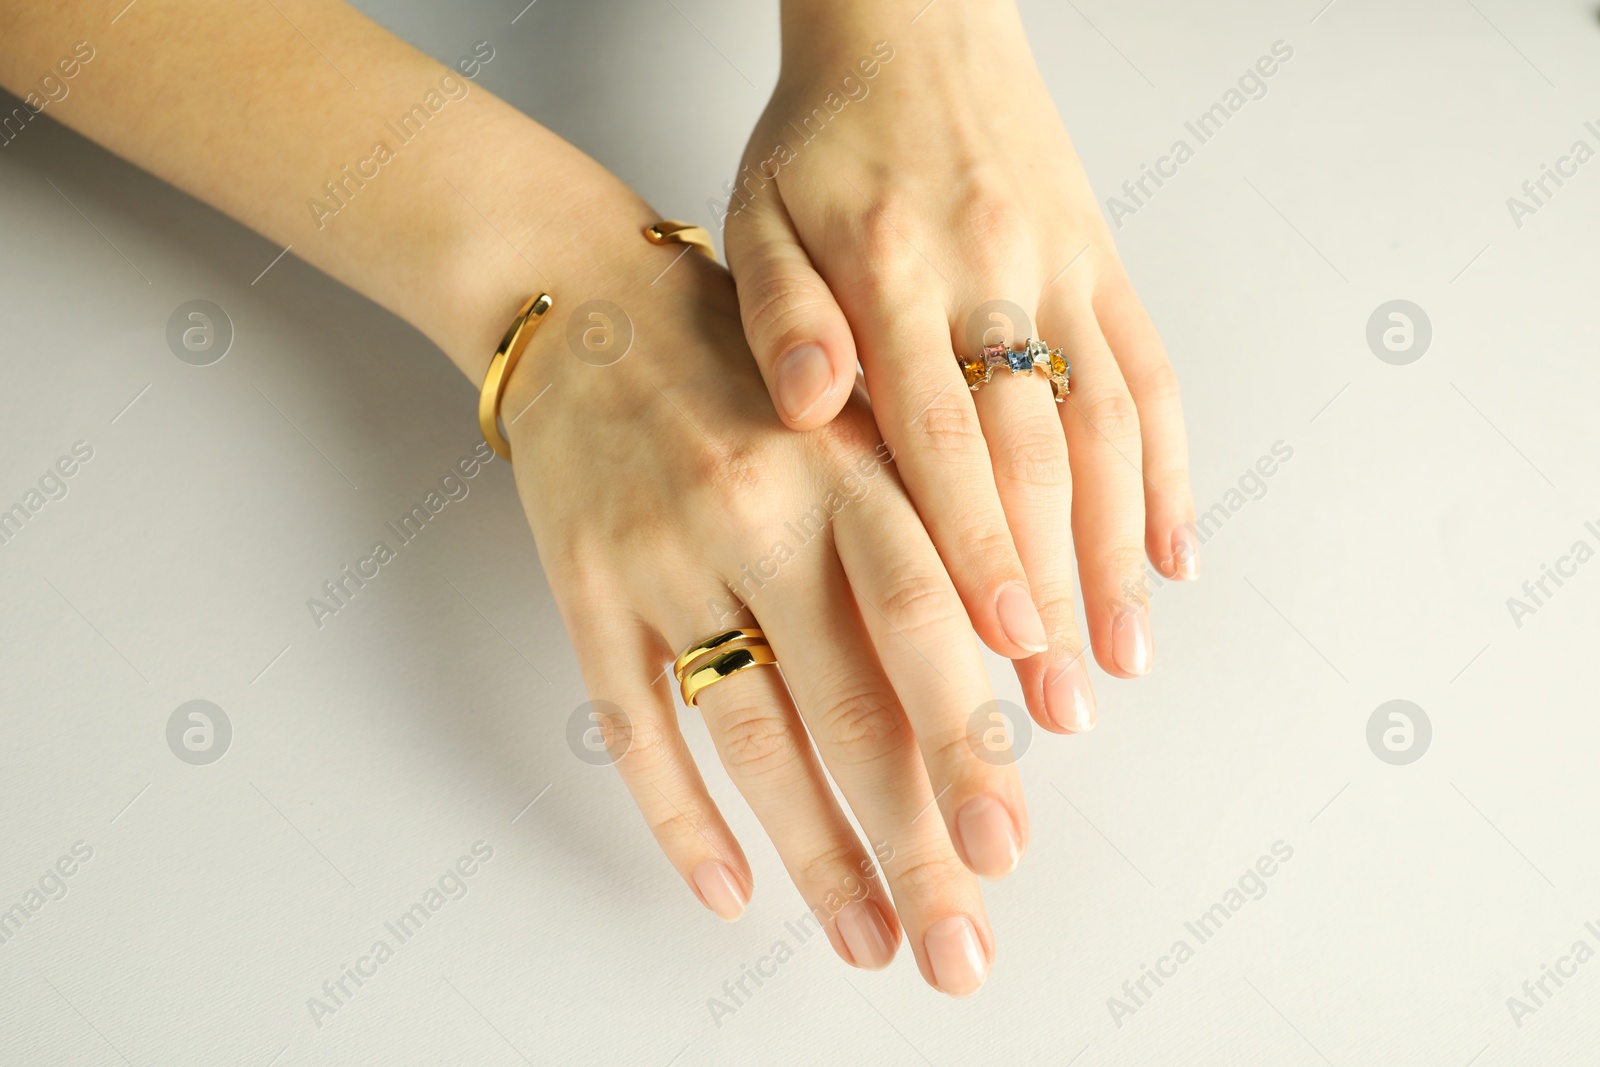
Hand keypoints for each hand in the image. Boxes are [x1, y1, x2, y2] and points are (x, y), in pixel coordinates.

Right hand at [506, 209, 1026, 994]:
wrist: (585, 301)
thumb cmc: (745, 361)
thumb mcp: (850, 408)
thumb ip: (918, 515)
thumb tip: (1004, 663)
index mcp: (844, 461)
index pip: (923, 613)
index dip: (970, 727)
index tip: (1012, 832)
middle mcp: (757, 511)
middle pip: (850, 702)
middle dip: (916, 834)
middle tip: (964, 942)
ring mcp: (664, 556)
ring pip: (751, 736)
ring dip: (818, 854)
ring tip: (873, 940)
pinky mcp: (585, 589)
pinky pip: (632, 723)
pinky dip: (678, 816)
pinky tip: (727, 891)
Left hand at [723, 0, 1197, 732]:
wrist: (911, 22)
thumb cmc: (822, 138)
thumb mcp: (759, 213)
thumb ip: (777, 315)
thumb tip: (810, 406)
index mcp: (893, 270)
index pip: (943, 436)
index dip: (979, 549)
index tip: (1004, 648)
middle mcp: (993, 273)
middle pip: (1037, 454)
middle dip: (1054, 587)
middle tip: (1061, 702)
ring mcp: (1063, 268)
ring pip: (1110, 426)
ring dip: (1123, 551)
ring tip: (1124, 656)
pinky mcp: (1104, 262)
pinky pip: (1153, 371)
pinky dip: (1172, 467)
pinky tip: (1175, 550)